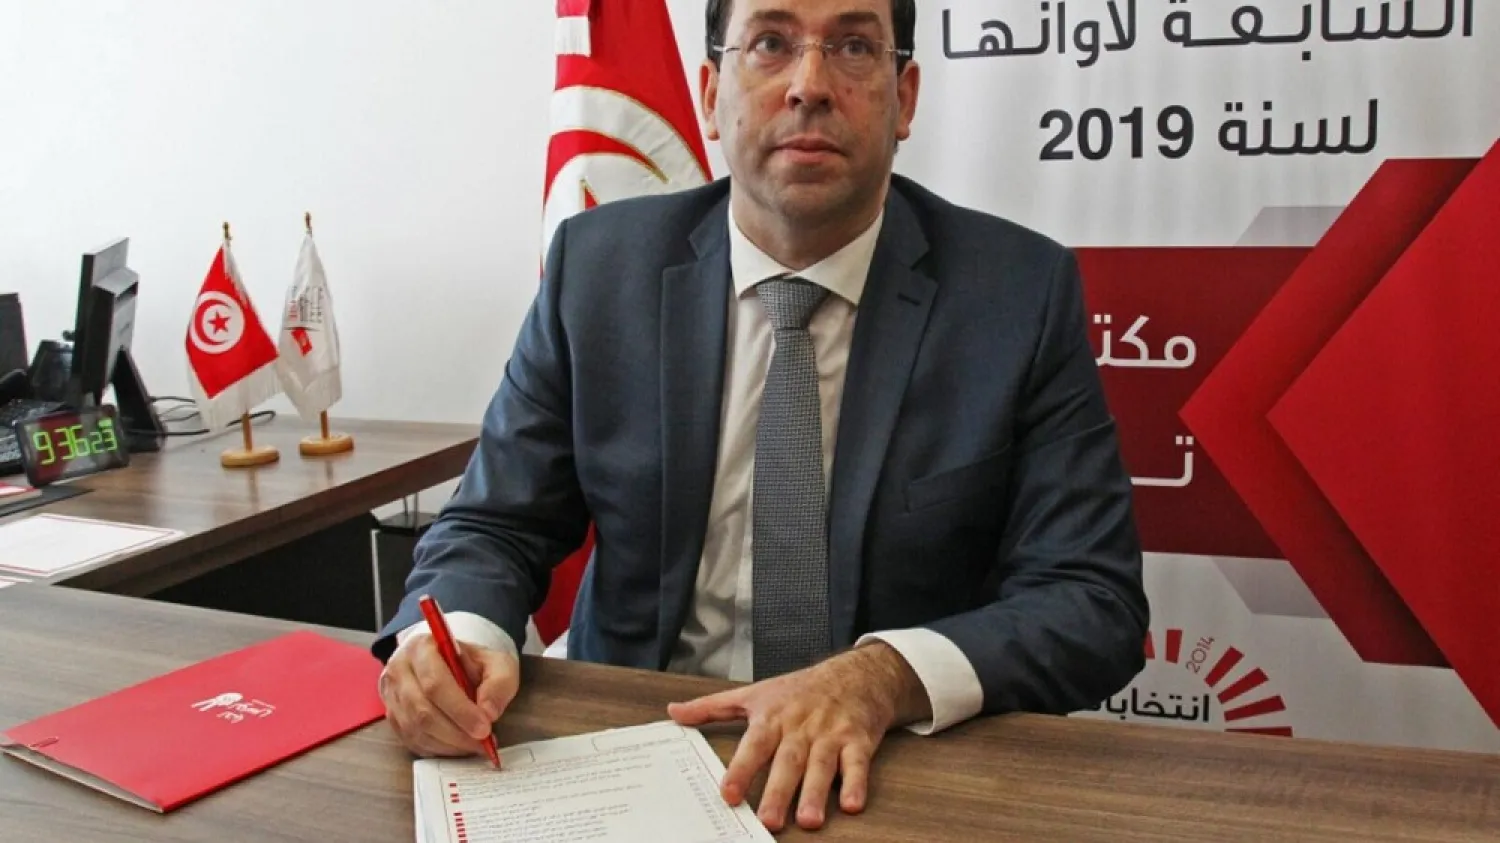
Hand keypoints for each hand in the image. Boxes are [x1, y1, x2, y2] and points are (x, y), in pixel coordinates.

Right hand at [378, 633, 519, 757]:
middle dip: (456, 732)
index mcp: (421, 648)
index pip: (435, 683)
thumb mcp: (497, 663)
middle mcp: (399, 670)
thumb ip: (499, 683)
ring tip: (473, 745)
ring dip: (448, 744)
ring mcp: (390, 695)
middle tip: (482, 742)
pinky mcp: (391, 717)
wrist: (451, 664)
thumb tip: (488, 713)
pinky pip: (411, 741)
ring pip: (415, 729)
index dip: (460, 710)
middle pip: (421, 710)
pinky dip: (437, 749)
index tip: (484, 727)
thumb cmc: (472, 664)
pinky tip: (457, 746)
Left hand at [666, 642, 929, 832]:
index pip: (754, 745)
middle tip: (769, 821)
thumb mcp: (754, 692)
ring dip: (816, 793)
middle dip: (779, 792)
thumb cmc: (800, 689)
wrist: (854, 674)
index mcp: (773, 717)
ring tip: (809, 820)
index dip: (741, 770)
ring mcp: (830, 734)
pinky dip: (856, 784)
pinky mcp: (858, 741)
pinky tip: (852, 805)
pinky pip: (857, 764)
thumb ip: (712, 707)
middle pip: (789, 761)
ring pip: (822, 766)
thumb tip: (674, 713)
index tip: (729, 794)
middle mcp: (800, 727)